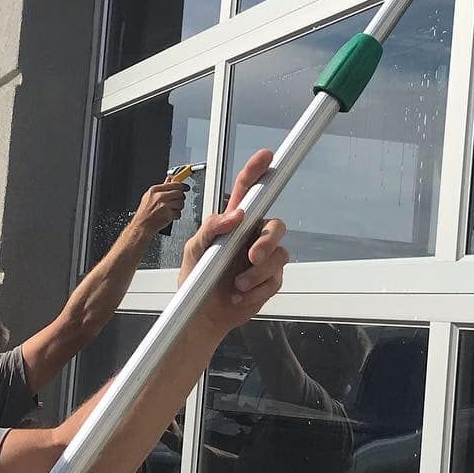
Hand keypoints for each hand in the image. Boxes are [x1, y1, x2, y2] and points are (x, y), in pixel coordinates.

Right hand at [131, 180, 188, 238]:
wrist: (141, 225)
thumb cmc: (144, 213)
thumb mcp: (149, 196)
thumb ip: (161, 187)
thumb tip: (169, 179)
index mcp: (155, 190)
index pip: (174, 184)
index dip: (182, 186)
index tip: (186, 187)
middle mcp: (160, 196)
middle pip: (179, 193)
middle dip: (180, 197)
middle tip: (177, 200)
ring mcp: (164, 206)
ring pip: (181, 203)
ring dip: (178, 207)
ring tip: (171, 209)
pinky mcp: (168, 215)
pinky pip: (179, 213)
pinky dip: (176, 215)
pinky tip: (170, 215)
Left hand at [177, 149, 287, 330]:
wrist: (201, 315)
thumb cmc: (196, 278)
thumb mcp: (194, 251)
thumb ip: (211, 229)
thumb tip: (234, 215)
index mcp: (234, 223)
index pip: (248, 191)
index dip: (257, 172)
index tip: (266, 157)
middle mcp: (252, 236)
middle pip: (276, 225)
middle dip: (268, 240)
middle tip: (253, 255)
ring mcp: (264, 258)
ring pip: (279, 255)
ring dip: (257, 273)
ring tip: (237, 285)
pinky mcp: (270, 280)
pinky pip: (275, 280)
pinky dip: (256, 290)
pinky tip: (240, 295)